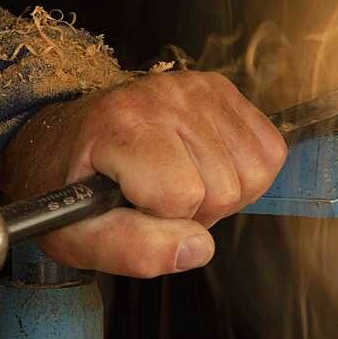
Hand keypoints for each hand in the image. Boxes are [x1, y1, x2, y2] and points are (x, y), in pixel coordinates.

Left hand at [0, 71, 286, 276]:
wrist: (69, 136)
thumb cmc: (72, 186)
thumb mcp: (76, 237)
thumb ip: (132, 250)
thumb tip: (198, 249)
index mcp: (122, 126)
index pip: (182, 196)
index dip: (164, 222)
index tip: (135, 210)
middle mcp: (165, 96)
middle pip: (224, 189)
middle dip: (197, 211)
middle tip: (158, 200)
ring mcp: (198, 87)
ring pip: (254, 171)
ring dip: (222, 192)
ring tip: (179, 182)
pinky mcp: (221, 88)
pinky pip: (269, 149)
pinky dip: (244, 171)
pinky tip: (204, 165)